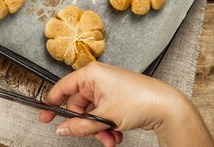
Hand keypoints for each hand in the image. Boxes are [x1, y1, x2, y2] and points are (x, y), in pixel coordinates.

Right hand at [38, 62, 213, 146]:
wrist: (168, 107)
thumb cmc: (139, 100)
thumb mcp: (104, 117)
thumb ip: (79, 125)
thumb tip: (62, 129)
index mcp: (90, 74)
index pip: (62, 88)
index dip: (52, 104)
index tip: (45, 117)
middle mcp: (98, 79)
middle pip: (79, 105)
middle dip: (86, 125)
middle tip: (91, 136)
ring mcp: (108, 88)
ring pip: (93, 113)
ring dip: (98, 129)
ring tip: (110, 139)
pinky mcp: (118, 97)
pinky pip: (104, 114)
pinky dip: (107, 127)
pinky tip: (117, 136)